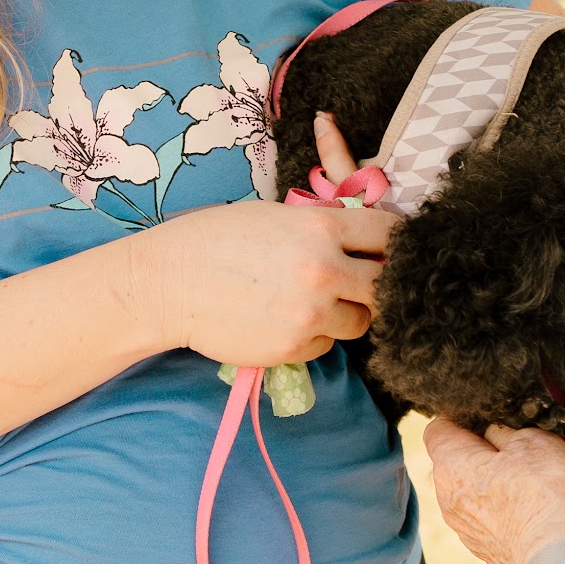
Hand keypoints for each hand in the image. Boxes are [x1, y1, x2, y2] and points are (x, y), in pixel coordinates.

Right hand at [135, 191, 391, 368]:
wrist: (168, 283)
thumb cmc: (217, 239)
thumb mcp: (275, 215)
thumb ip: (324, 226)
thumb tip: (366, 238)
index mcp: (321, 227)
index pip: (389, 235)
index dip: (396, 243)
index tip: (393, 251)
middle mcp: (324, 270)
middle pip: (386, 285)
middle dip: (378, 284)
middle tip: (360, 282)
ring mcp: (311, 313)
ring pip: (361, 321)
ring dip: (347, 313)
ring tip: (313, 301)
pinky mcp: (294, 347)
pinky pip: (327, 344)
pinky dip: (315, 335)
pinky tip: (284, 320)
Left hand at [424, 417, 564, 563]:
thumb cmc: (548, 494)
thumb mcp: (533, 441)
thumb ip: (505, 431)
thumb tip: (494, 433)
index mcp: (451, 466)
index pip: (439, 429)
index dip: (462, 417)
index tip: (489, 416)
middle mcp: (448, 500)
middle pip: (457, 461)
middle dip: (485, 450)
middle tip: (522, 446)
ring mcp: (465, 530)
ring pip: (474, 491)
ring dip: (497, 480)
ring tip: (535, 478)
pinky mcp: (485, 550)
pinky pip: (489, 517)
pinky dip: (506, 507)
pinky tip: (535, 506)